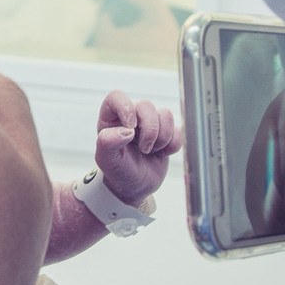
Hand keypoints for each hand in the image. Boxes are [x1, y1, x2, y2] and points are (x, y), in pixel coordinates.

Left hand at [94, 90, 180, 207]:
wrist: (135, 187)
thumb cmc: (117, 171)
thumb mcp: (106, 159)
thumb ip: (107, 142)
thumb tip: (126, 131)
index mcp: (111, 118)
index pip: (117, 96)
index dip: (126, 108)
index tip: (131, 127)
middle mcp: (131, 115)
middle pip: (147, 106)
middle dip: (149, 131)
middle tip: (143, 149)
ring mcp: (150, 123)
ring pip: (165, 114)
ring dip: (161, 138)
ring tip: (150, 151)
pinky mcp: (167, 132)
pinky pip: (178, 129)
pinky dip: (173, 145)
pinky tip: (161, 153)